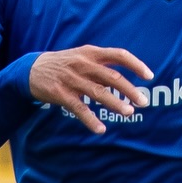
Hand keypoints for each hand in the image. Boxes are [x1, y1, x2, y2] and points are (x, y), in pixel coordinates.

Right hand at [29, 46, 152, 133]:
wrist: (31, 69)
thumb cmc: (65, 64)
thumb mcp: (83, 57)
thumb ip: (103, 66)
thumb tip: (126, 82)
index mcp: (92, 52)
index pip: (119, 55)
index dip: (136, 65)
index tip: (150, 76)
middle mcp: (83, 63)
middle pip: (112, 76)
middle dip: (129, 90)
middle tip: (143, 102)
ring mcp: (71, 79)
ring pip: (98, 92)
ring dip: (115, 103)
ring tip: (129, 113)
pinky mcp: (60, 93)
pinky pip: (79, 108)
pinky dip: (90, 120)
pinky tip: (100, 129)